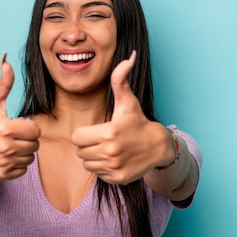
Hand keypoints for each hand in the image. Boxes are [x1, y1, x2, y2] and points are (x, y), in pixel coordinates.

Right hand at [0, 53, 40, 180]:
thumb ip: (4, 83)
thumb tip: (6, 60)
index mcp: (4, 128)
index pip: (35, 131)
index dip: (29, 128)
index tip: (18, 126)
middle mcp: (4, 147)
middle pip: (34, 145)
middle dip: (27, 140)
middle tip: (13, 136)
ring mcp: (3, 162)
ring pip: (30, 158)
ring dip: (23, 152)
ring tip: (10, 146)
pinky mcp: (2, 174)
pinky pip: (23, 170)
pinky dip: (18, 164)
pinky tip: (6, 157)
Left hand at [71, 51, 170, 184]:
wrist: (159, 147)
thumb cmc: (138, 122)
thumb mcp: (128, 101)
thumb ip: (120, 80)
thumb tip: (128, 57)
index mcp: (109, 132)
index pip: (77, 138)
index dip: (83, 134)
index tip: (95, 131)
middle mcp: (111, 151)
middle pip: (80, 151)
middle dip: (87, 145)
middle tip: (102, 140)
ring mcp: (114, 166)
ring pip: (86, 164)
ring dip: (93, 157)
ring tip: (108, 149)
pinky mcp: (118, 178)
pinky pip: (97, 174)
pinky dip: (102, 168)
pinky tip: (114, 159)